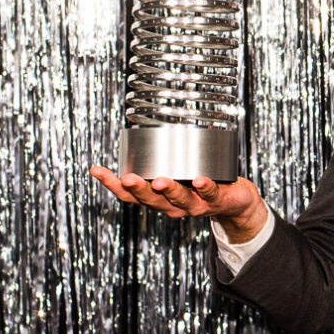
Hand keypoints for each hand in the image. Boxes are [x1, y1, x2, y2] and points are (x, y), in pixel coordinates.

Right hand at [89, 166, 268, 242]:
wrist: (237, 203)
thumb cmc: (202, 185)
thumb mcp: (177, 174)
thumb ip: (162, 161)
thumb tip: (146, 128)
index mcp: (159, 199)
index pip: (130, 195)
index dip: (113, 184)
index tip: (96, 170)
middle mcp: (173, 206)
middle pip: (151, 200)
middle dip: (138, 189)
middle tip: (127, 178)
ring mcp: (194, 205)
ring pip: (179, 200)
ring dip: (169, 190)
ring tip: (160, 180)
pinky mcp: (216, 200)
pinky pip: (210, 194)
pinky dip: (204, 186)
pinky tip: (199, 178)